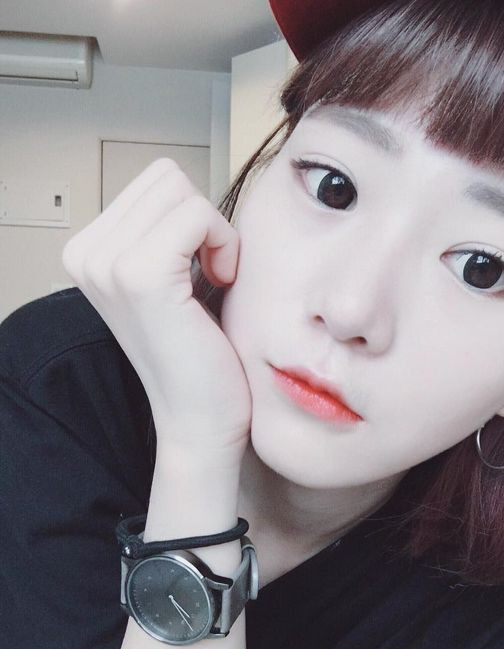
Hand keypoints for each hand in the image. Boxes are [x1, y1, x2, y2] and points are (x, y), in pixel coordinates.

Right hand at [61, 158, 251, 461]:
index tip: (197, 270)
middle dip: (202, 221)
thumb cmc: (199, 357)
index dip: (192, 219)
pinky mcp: (139, 276)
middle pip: (166, 178)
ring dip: (214, 234)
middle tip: (209, 274)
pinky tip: (220, 283)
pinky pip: (197, 215)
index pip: (155, 181)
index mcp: (88, 252)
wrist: (200, 421)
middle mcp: (86, 254)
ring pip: (182, 191)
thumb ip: (165, 232)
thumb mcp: (171, 281)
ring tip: (211, 281)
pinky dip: (224, 245)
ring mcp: (107, 264)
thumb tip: (185, 189)